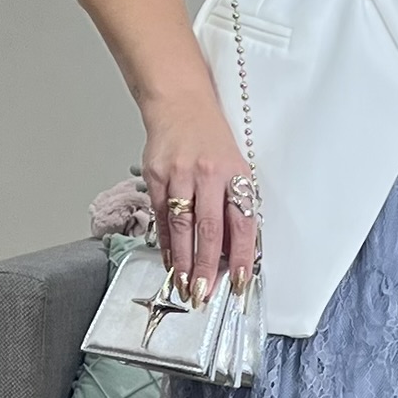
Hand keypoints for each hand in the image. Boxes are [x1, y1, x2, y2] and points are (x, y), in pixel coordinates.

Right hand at [141, 88, 258, 306]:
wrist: (180, 104)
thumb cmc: (211, 138)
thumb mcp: (235, 166)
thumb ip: (235, 204)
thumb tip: (235, 249)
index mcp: (235, 173)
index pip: (242, 222)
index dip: (242, 255)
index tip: (241, 281)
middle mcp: (208, 174)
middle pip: (208, 229)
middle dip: (207, 267)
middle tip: (204, 294)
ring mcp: (179, 175)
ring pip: (180, 227)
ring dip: (183, 261)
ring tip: (185, 285)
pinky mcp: (155, 175)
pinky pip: (160, 216)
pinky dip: (164, 242)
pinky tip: (169, 260)